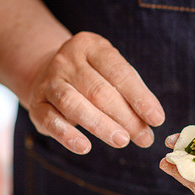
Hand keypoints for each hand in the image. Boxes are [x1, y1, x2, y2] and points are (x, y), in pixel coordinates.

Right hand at [27, 32, 164, 153]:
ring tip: (123, 141)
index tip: (157, 119)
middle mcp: (68, 61)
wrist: (48, 71)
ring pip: (74, 105)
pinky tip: (85, 147)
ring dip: (101, 126)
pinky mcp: (37, 104)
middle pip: (100, 92)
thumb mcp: (113, 72)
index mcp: (92, 47)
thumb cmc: (94, 75)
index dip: (140, 97)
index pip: (120, 73)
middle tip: (145, 138)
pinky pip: (51, 121)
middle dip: (126, 118)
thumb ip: (132, 93)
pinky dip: (68, 135)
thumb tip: (151, 121)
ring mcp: (49, 82)